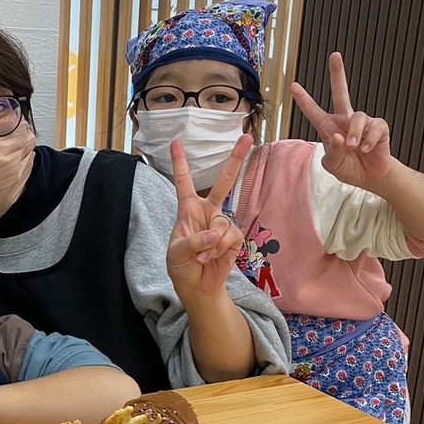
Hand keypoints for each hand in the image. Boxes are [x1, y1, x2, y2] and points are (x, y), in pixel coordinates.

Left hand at [167, 135, 249, 296]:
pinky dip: (219, 249)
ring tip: (202, 257)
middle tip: (247, 138)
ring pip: (222, 223)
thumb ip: (193, 241)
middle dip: (235, 160)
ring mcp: (222, 223)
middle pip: (223, 182)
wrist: (197, 286)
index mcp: (187, 209)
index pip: (183, 182)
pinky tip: (212, 258)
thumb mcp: (176, 253)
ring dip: (211, 244)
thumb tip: (213, 235)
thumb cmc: (181, 266)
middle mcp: (207, 211)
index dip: (180, 162)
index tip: (176, 142)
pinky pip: (230, 237)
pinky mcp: (234, 237)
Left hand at [291, 52, 391, 188]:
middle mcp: (344, 120)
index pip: (314, 112)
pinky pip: (374, 128)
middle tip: (334, 55)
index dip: (304, 100)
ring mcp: (362, 122)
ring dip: (355, 133)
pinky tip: (366, 149)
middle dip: (338, 74)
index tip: (293, 86)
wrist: (369, 176)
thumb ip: (332, 152)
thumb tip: (338, 136)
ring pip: (358, 117)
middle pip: (341, 92)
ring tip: (355, 148)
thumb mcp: (333, 164)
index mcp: (328, 127)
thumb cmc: (348, 168)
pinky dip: (369, 140)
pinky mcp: (378, 127)